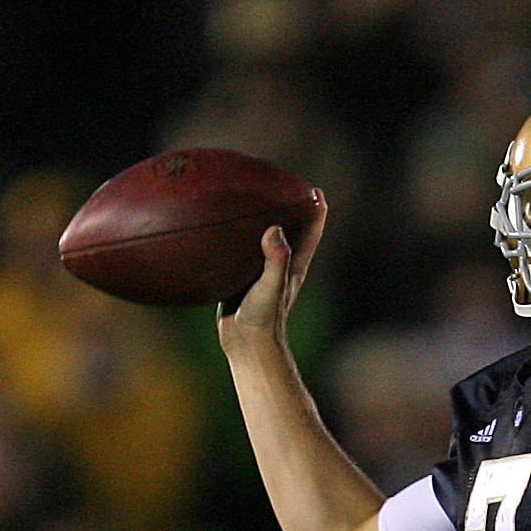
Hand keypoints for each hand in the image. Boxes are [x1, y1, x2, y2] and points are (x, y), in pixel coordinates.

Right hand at [217, 196, 328, 358]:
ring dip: (260, 221)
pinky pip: (237, 252)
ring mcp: (259, 273)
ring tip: (249, 198)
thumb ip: (276, 260)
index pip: (310, 233)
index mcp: (293, 267)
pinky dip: (232, 238)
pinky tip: (215, 228)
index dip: (315, 211)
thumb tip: (276, 229)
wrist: (246, 345)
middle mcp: (279, 268)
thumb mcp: (271, 287)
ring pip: (262, 241)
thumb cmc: (263, 319)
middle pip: (290, 232)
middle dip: (288, 209)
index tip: (314, 190)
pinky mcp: (240, 279)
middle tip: (282, 184)